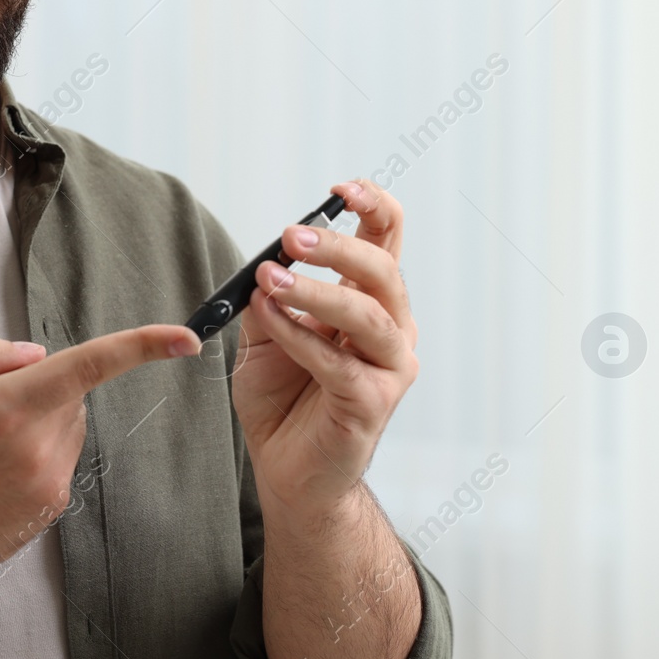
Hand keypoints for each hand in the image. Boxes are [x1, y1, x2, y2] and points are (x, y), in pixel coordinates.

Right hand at [0, 324, 200, 593]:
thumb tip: (35, 355)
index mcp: (9, 408)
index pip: (90, 366)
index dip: (143, 347)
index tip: (186, 338)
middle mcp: (38, 450)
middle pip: (70, 395)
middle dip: (39, 388)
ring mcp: (47, 488)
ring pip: (66, 430)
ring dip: (37, 425)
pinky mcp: (47, 514)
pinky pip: (56, 465)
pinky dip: (32, 458)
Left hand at [228, 178, 418, 525]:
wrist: (288, 470)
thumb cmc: (282, 398)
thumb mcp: (267, 333)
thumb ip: (271, 297)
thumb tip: (268, 261)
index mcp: (371, 302)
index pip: (388, 241)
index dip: (373, 207)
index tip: (341, 187)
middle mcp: (391, 330)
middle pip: (383, 271)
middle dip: (339, 246)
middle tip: (292, 235)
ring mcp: (388, 368)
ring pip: (365, 315)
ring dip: (315, 291)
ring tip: (270, 279)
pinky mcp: (373, 404)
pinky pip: (336, 361)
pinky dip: (297, 335)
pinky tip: (268, 319)